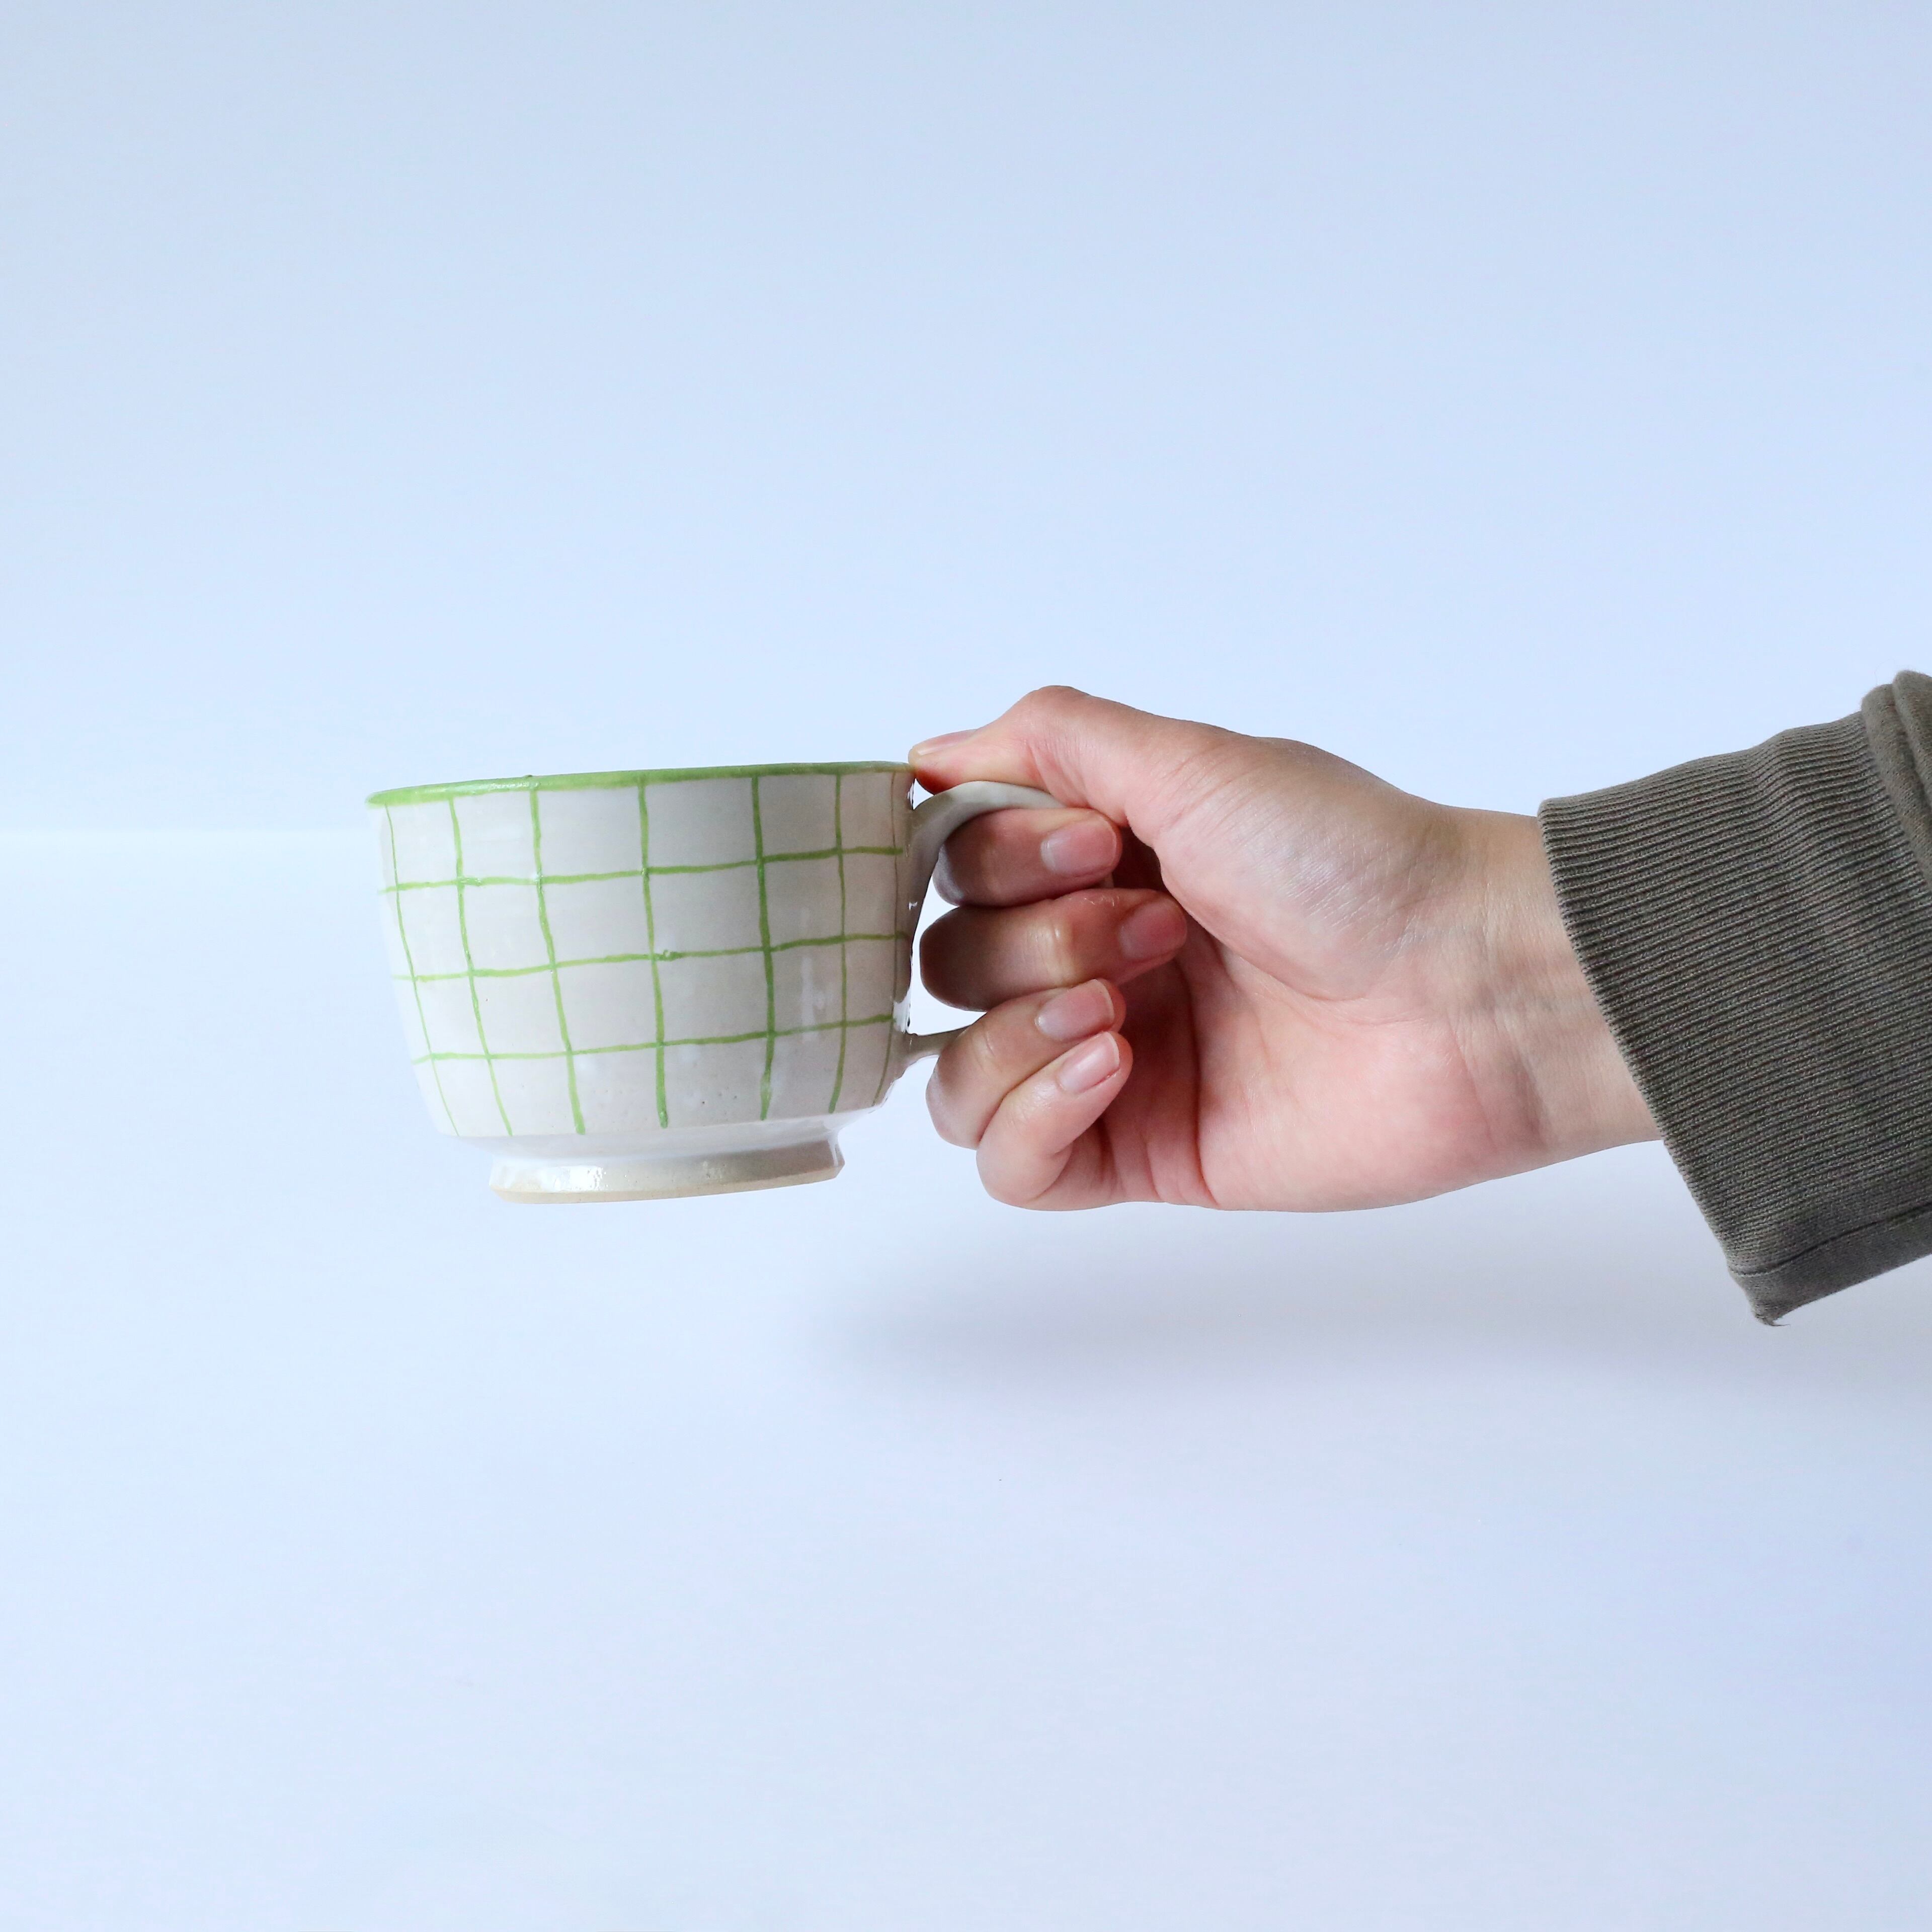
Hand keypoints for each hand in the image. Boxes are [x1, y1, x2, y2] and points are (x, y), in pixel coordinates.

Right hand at [911, 687, 1657, 1208]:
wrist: (1470, 988)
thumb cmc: (1353, 862)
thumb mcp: (1194, 760)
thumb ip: (1051, 740)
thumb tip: (926, 758)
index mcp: (1101, 863)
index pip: (955, 871)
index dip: (993, 860)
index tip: (1091, 845)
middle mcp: (1094, 959)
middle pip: (949, 967)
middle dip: (1032, 941)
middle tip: (1158, 928)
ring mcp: (1111, 1062)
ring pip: (955, 1074)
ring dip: (1014, 1031)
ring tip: (1122, 1013)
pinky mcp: (1139, 1151)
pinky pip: (1010, 1164)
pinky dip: (1030, 1116)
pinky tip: (1114, 1070)